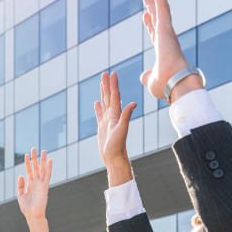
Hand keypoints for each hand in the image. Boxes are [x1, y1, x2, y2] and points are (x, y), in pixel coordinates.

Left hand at [17, 148, 52, 231]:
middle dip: (35, 158)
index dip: (27, 163)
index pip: (29, 171)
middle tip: (34, 148)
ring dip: (42, 160)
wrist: (32, 215)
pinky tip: (49, 160)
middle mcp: (36, 183)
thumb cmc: (27, 208)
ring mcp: (41, 184)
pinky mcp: (45, 187)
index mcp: (30, 185)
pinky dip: (49, 168)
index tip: (26, 154)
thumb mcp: (20, 195)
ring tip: (43, 151)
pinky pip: (48, 176)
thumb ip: (20, 185)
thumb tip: (21, 175)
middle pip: (36, 167)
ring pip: (42, 169)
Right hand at [94, 71, 135, 186]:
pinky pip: (99, 114)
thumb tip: (134, 103)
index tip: (112, 73)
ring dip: (103, 93)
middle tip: (105, 73)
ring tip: (102, 83)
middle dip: (107, 85)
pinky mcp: (102, 127)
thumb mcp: (121, 130)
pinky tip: (97, 103)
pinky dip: (98, 108)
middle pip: (109, 97)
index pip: (115, 96)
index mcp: (117, 114)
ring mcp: (107, 121)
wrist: (115, 158)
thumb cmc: (118, 146)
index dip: (113, 85)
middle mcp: (113, 116)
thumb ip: (127, 116)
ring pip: (105, 103)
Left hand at [139, 0, 202, 103]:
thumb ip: (148, 77)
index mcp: (162, 51)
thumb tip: (143, 76)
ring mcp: (167, 32)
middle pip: (158, 18)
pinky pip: (162, 6)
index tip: (145, 16)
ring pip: (162, 9)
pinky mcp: (166, 27)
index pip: (155, 34)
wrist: (175, 84)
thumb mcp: (152, 82)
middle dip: (152, 7)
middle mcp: (166, 39)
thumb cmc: (166, 87)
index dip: (150, 25)